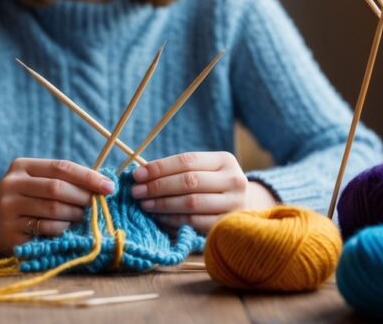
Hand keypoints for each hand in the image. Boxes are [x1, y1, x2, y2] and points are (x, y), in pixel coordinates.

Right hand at [0, 158, 114, 253]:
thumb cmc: (18, 198)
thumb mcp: (31, 180)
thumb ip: (60, 179)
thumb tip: (101, 184)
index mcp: (21, 166)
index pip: (61, 167)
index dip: (88, 177)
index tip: (109, 187)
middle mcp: (12, 185)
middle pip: (57, 189)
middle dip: (83, 198)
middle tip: (98, 206)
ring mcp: (9, 209)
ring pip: (53, 211)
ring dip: (75, 215)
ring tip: (84, 218)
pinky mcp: (10, 232)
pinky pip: (45, 231)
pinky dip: (62, 230)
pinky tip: (67, 229)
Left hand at [131, 151, 276, 233]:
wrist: (246, 206)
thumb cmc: (214, 185)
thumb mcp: (204, 171)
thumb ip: (178, 170)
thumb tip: (140, 174)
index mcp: (225, 160)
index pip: (187, 161)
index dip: (159, 167)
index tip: (137, 175)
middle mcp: (234, 179)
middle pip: (188, 181)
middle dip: (158, 186)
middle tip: (136, 191)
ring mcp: (234, 203)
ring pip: (191, 202)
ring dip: (163, 204)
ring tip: (144, 204)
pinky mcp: (228, 223)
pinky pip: (195, 221)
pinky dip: (173, 220)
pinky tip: (159, 217)